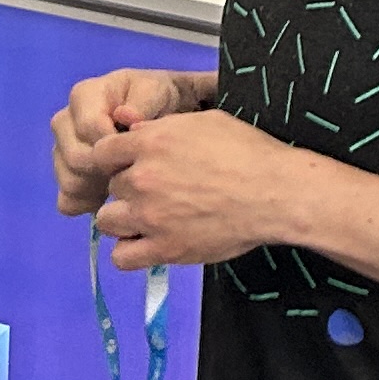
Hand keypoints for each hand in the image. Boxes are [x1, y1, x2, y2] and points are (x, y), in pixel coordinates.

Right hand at [52, 67, 207, 213]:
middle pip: (76, 158)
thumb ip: (142, 102)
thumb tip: (126, 116)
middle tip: (134, 171)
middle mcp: (64, 122)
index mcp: (83, 96)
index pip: (88, 127)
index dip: (114, 144)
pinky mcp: (64, 175)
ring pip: (70, 181)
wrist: (154, 112)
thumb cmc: (153, 99)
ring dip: (99, 188)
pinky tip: (110, 196)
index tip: (138, 151)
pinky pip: (66, 200)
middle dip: (107, 169)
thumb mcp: (155, 91)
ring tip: (126, 181)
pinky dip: (88, 204)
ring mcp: (60, 150)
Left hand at [93, 107, 299, 270]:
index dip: (117, 158)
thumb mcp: (206, 121)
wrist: (275, 192)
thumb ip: (164, 128)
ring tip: (148, 219)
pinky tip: (149, 242)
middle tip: (157, 191)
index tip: (133, 164)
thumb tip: (134, 133)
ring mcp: (150, 217)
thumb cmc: (248, 152)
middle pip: (110, 186)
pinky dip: (130, 251)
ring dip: (124, 219)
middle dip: (129, 188)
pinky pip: (121, 257)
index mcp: (151, 142)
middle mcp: (142, 178)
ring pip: (106, 221)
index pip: (102, 152)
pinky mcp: (164, 248)